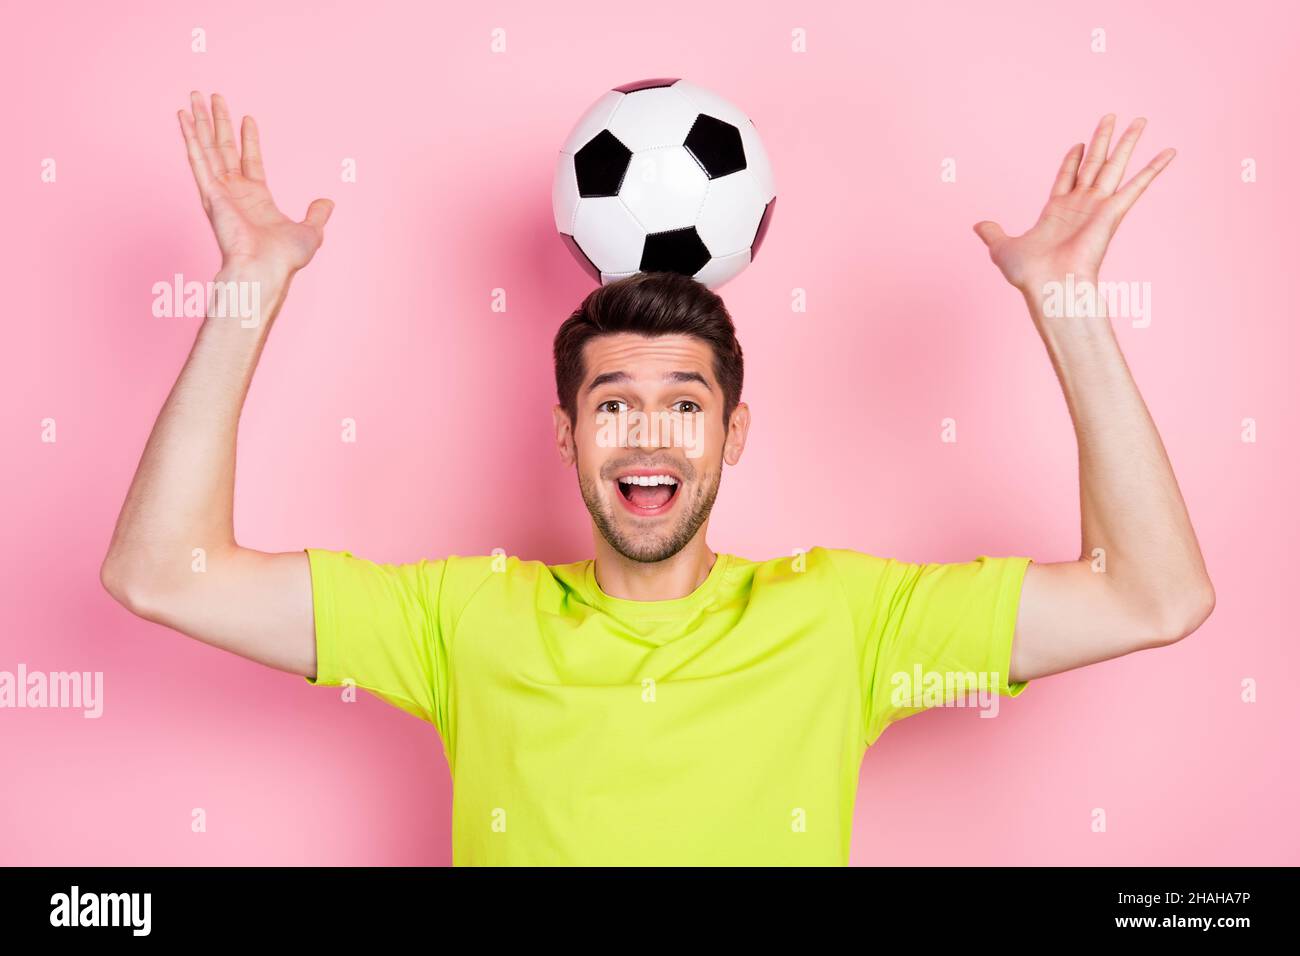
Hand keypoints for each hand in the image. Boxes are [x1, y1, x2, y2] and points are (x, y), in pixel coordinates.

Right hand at [178, 91, 333, 275]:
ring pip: (207, 147)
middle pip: (224, 147)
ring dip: (199, 121)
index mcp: (256, 198)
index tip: (248, 118)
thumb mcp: (311, 232)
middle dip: (218, 121)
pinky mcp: (210, 193)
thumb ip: (316, 214)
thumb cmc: (283, 260)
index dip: (250, 139)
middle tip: (212, 96)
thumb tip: (328, 202)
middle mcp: (234, 192)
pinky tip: (182, 118)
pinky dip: (189, 137)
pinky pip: (198, 159)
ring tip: (193, 95)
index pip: (250, 160)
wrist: (265, 271)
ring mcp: (220, 191)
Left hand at [973, 114, 1173, 295]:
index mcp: (1057, 211)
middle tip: (1111, 117)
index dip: (1072, 159)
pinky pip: (1138, 185)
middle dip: (1102, 140)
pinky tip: (1169, 151)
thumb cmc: (1029, 275)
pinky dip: (1154, 168)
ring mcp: (1098, 207)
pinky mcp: (1113, 212)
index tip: (1079, 143)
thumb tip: (977, 225)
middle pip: (1094, 164)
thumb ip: (993, 233)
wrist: (1050, 287)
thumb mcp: (1002, 248)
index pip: (1067, 177)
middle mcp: (1080, 206)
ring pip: (1115, 165)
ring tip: (1140, 120)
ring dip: (1128, 142)